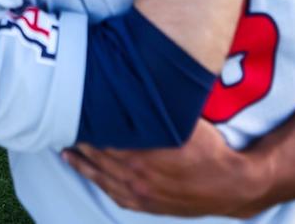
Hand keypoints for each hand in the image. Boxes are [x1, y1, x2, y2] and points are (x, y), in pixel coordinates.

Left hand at [63, 123, 255, 216]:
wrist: (231, 185)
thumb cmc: (210, 149)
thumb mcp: (184, 123)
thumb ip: (159, 111)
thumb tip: (139, 89)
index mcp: (144, 153)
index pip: (105, 137)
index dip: (89, 125)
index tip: (75, 112)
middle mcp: (137, 175)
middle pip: (99, 156)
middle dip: (81, 142)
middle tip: (63, 126)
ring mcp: (141, 192)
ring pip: (102, 177)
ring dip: (82, 163)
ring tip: (65, 152)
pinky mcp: (147, 204)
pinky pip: (115, 194)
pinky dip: (99, 183)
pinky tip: (89, 175)